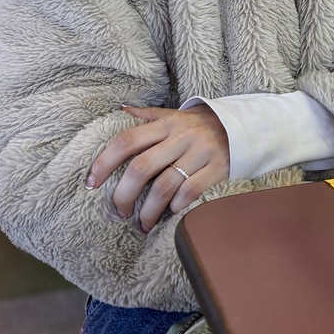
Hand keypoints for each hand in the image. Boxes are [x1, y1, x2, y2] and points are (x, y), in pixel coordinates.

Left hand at [86, 104, 229, 232]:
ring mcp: (200, 153)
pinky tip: (170, 212)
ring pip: (164, 186)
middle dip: (124, 195)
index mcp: (166, 125)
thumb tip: (120, 110)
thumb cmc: (201, 124)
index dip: (104, 163)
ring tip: (143, 223)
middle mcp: (181, 137)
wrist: (242, 126)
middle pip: (141, 168)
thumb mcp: (175, 115)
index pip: (127, 141)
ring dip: (149, 210)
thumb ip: (148, 115)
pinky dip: (176, 205)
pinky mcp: (217, 168)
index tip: (91, 183)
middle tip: (119, 212)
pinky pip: (190, 191)